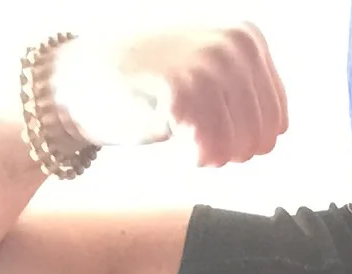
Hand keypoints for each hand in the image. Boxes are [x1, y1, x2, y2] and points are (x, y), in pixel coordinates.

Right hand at [48, 22, 288, 166]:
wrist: (74, 79)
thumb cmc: (141, 83)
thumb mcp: (208, 70)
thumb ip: (245, 89)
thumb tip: (276, 131)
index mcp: (248, 37)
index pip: (277, 119)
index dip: (245, 139)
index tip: (211, 128)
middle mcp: (235, 43)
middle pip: (264, 136)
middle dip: (232, 150)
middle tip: (195, 137)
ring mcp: (211, 61)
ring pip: (243, 144)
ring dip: (214, 156)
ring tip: (186, 139)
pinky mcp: (183, 87)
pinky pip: (213, 147)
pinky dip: (196, 158)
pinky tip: (177, 144)